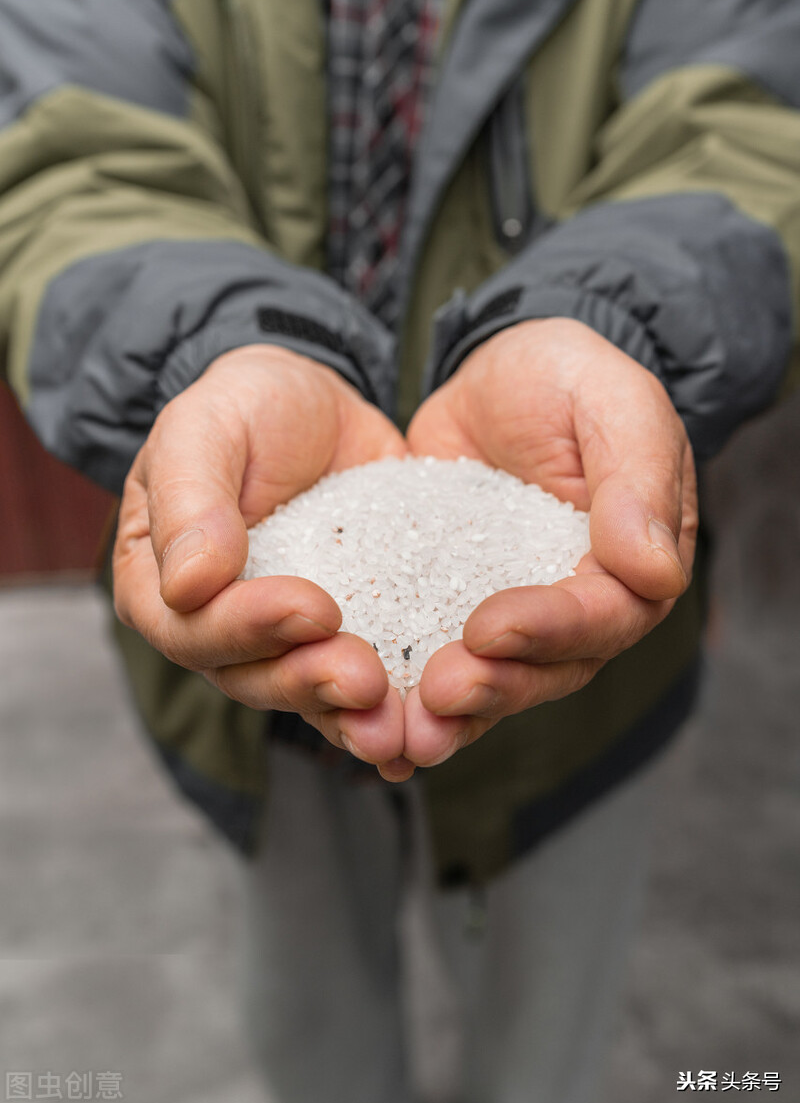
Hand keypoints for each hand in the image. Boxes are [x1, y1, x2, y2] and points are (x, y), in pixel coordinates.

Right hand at [113, 344, 415, 777]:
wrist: (316, 405)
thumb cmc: (245, 408)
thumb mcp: (205, 427)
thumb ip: (191, 499)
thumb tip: (190, 584)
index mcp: (162, 582)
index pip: (190, 628)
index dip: (247, 628)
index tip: (313, 606)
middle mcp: (219, 627)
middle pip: (251, 677)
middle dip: (309, 682)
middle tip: (365, 680)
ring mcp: (284, 640)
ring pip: (308, 694)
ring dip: (352, 715)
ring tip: (398, 726)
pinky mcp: (349, 635)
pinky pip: (364, 682)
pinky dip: (396, 705)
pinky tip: (431, 722)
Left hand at [402, 318, 697, 767]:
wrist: (499, 372)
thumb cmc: (569, 377)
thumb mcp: (613, 401)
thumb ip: (636, 478)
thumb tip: (654, 574)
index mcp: (631, 565)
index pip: (604, 616)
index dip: (550, 629)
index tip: (487, 628)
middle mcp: (579, 606)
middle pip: (548, 669)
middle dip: (493, 687)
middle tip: (437, 695)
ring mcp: (515, 612)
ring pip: (492, 678)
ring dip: (449, 710)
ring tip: (398, 730)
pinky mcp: (452, 606)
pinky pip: (432, 653)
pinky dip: (404, 686)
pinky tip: (359, 710)